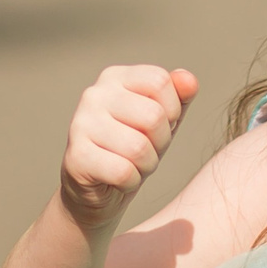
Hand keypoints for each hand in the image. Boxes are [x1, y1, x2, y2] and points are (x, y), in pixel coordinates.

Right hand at [59, 65, 198, 231]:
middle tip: (144, 151)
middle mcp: (93, 95)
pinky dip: (130, 182)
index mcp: (114, 77)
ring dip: (146, 165)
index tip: (156, 126)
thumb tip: (189, 80)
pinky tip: (117, 179)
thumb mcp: (162, 120)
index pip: (159, 81)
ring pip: (139, 148)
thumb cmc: (133, 148)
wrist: (97, 190)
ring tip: (131, 164)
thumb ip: (178, 97)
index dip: (171, 110)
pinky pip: (123, 172)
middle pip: (153, 116)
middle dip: (160, 143)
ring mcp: (80, 124)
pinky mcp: (76, 157)